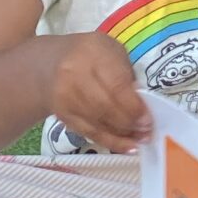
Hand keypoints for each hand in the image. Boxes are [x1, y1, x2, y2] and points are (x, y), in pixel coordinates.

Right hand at [46, 32, 151, 153]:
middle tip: (147, 132)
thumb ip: (127, 73)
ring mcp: (65, 96)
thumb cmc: (90, 55)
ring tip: (141, 141)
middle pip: (105, 106)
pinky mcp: (62, 115)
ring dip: (122, 135)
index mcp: (92, 51)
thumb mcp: (112, 52)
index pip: (116, 84)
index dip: (134, 105)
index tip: (149, 118)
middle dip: (129, 123)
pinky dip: (109, 142)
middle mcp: (74, 73)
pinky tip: (125, 147)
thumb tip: (141, 102)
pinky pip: (88, 133)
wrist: (49, 64)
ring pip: (97, 122)